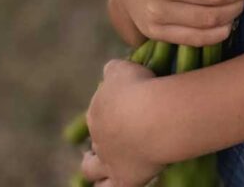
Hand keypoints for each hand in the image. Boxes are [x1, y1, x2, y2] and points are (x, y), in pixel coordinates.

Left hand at [82, 59, 162, 186]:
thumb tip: (108, 70)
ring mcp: (108, 161)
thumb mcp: (121, 69)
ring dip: (92, 167)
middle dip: (99, 140)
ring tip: (94, 165)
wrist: (152, 117)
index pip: (98, 112)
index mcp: (96, 111)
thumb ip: (112, 70)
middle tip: (111, 136)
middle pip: (95, 140)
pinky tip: (111, 185)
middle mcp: (98, 138)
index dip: (107, 112)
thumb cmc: (138, 87)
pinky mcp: (123, 179)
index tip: (119, 109)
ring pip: (91, 169)